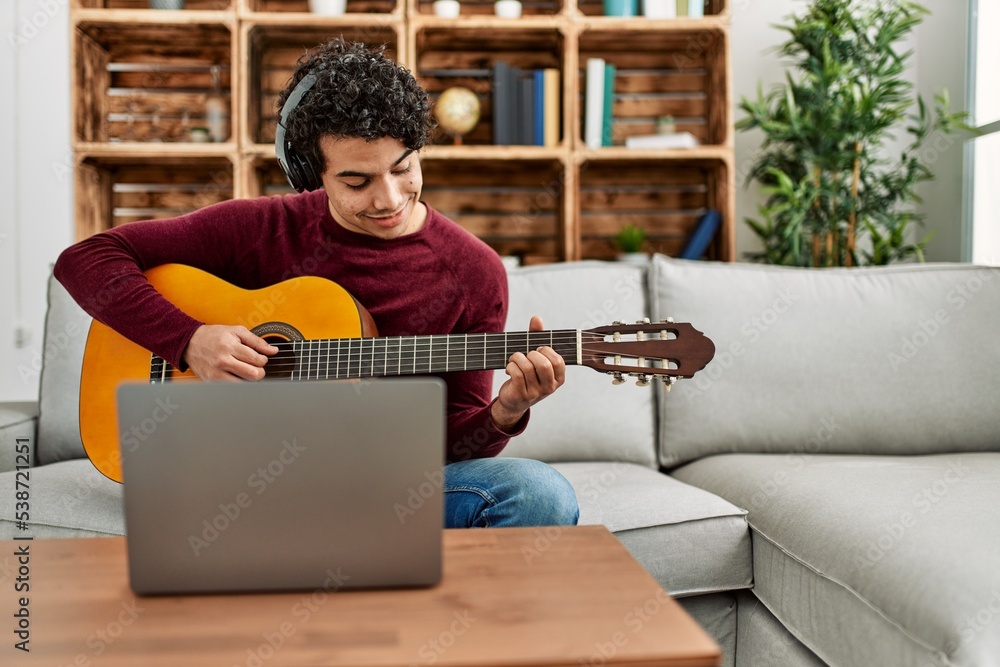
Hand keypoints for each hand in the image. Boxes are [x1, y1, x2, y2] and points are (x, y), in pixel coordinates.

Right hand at [182, 324, 277, 380]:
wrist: (190, 343)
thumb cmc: (214, 336)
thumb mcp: (237, 331)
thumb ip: (257, 341)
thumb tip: (273, 351)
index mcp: (229, 346)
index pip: (256, 359)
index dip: (263, 360)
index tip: (261, 358)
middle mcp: (222, 361)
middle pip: (252, 374)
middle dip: (260, 372)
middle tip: (256, 367)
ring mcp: (216, 373)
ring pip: (243, 384)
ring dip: (249, 379)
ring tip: (246, 371)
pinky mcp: (211, 382)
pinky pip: (231, 388)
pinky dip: (238, 383)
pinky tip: (236, 376)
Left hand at [492, 315, 565, 430]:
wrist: (514, 400)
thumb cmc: (527, 375)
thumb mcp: (534, 358)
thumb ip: (537, 337)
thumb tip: (536, 318)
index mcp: (558, 378)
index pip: (558, 361)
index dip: (546, 351)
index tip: (537, 350)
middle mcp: (550, 388)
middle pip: (543, 364)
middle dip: (531, 354)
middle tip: (525, 355)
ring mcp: (536, 393)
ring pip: (527, 367)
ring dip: (517, 358)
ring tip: (514, 359)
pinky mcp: (521, 395)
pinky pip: (517, 374)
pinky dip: (511, 366)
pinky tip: (510, 368)